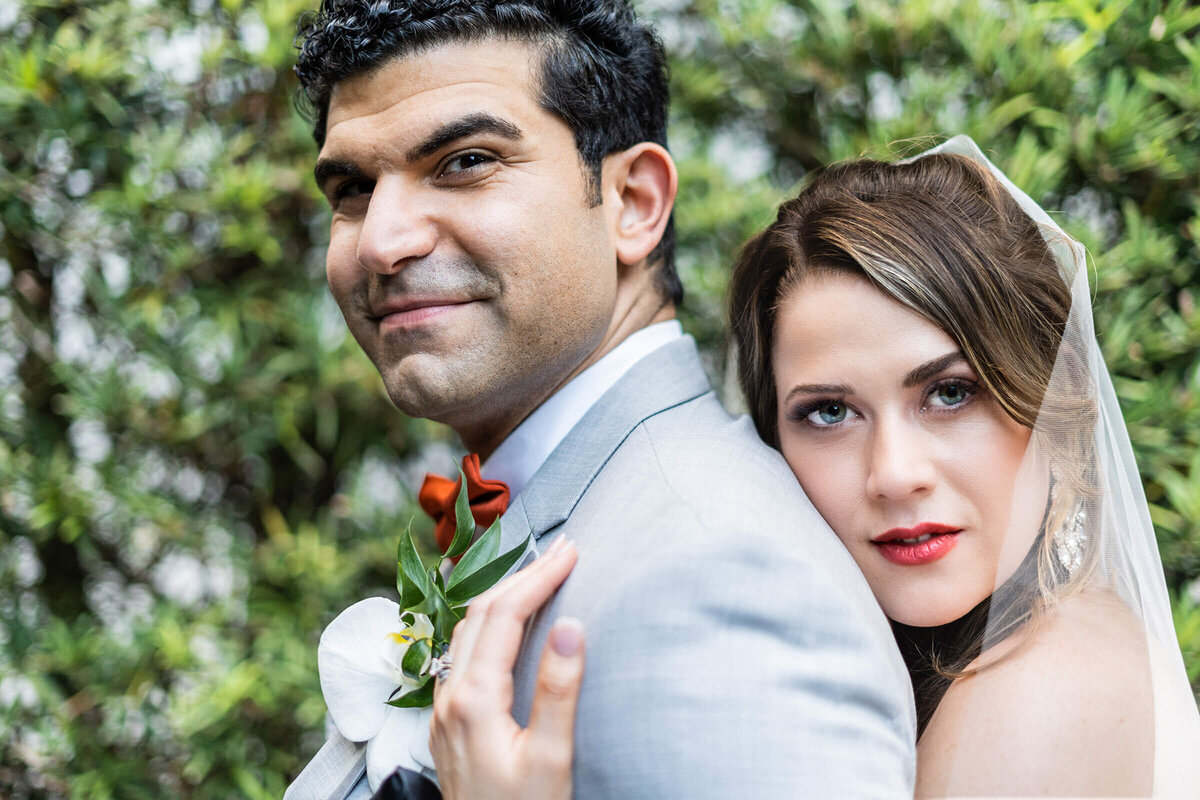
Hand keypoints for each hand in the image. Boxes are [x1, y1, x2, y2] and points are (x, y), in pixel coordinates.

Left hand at [430, 537, 583, 799]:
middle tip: (561, 551)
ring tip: (538, 573)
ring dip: (502, 594)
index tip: (571, 551)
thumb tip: (569, 625)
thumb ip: (559, 690)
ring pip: (466, 629)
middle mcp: (450, 696)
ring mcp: (444, 709)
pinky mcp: (448, 721)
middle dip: (521, 574)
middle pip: (480, 612)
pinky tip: (506, 621)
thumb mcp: (552, 757)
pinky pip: (463, 652)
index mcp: (474, 699)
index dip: (539, 576)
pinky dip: (488, 622)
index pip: (505, 614)